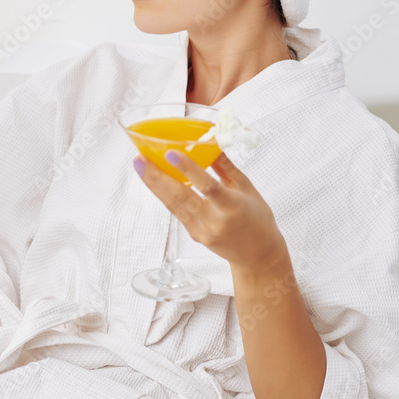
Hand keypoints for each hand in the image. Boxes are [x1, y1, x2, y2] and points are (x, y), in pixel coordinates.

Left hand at [134, 150, 286, 272]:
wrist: (258, 255)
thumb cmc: (257, 219)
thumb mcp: (248, 188)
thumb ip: (226, 167)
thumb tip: (211, 143)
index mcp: (233, 207)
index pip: (207, 186)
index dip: (188, 170)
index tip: (171, 153)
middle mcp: (215, 221)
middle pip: (181, 197)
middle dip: (158, 177)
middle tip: (140, 159)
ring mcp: (202, 231)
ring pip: (173, 205)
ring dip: (154, 185)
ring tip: (140, 166)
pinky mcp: (195, 235)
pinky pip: (177, 212)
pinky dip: (165, 195)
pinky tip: (154, 180)